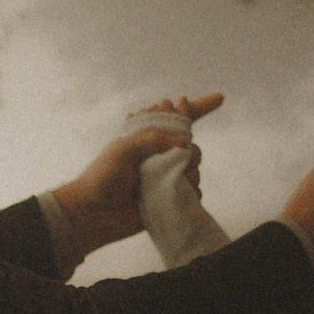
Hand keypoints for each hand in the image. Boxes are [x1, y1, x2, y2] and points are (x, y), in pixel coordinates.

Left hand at [52, 92, 224, 255]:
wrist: (93, 216)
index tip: (219, 98)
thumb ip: (153, 138)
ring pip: (195, 167)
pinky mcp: (170, 198)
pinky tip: (178, 195)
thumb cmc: (102, 178)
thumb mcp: (123, 149)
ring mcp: (166, 177)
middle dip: (190, 149)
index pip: (176, 119)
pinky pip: (194, 191)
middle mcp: (159, 155)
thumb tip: (185, 140)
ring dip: (190, 172)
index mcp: (147, 137)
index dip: (197, 107)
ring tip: (168, 181)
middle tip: (175, 159)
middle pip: (191, 144)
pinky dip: (191, 192)